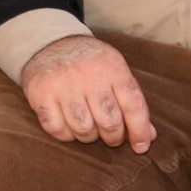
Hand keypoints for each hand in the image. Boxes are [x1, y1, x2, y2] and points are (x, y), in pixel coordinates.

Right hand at [19, 35, 154, 152]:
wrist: (50, 43)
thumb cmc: (89, 64)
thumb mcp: (114, 70)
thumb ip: (131, 100)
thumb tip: (148, 136)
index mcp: (112, 68)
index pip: (134, 105)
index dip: (140, 130)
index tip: (141, 147)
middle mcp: (88, 75)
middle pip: (109, 122)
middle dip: (113, 137)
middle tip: (110, 136)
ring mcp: (63, 85)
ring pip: (83, 129)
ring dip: (88, 136)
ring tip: (88, 128)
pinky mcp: (41, 95)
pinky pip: (57, 129)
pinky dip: (65, 134)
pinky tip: (68, 125)